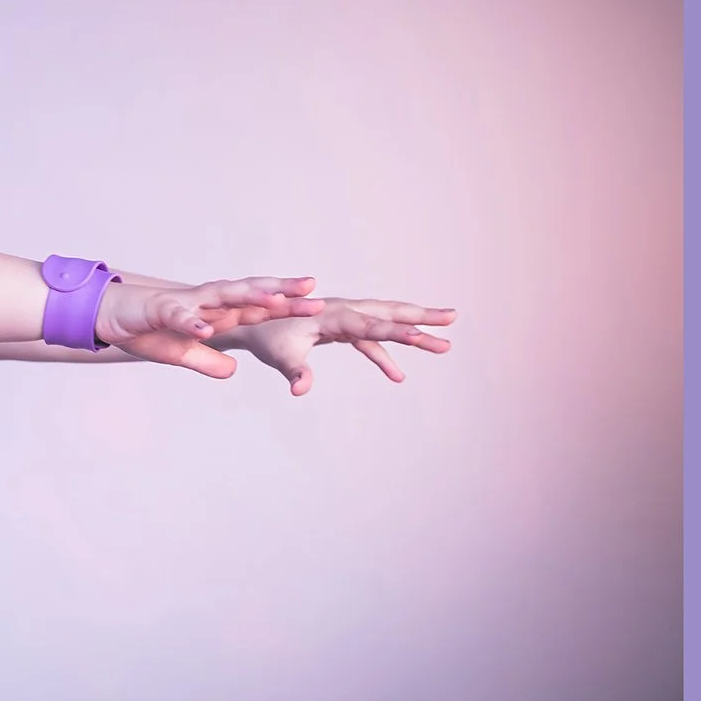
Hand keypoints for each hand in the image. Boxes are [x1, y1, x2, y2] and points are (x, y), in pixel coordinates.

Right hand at [95, 276, 323, 377]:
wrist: (110, 316)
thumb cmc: (148, 331)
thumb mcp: (181, 353)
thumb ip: (208, 361)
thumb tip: (233, 371)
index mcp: (216, 313)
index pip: (259, 308)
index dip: (288, 306)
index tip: (318, 304)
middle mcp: (207, 302)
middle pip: (250, 294)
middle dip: (281, 292)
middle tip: (313, 290)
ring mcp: (185, 303)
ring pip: (222, 297)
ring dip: (248, 298)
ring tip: (275, 301)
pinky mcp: (160, 311)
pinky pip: (179, 318)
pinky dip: (192, 323)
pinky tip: (205, 329)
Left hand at [231, 297, 456, 394]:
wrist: (246, 322)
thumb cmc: (262, 336)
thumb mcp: (277, 355)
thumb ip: (294, 370)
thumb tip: (302, 390)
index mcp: (330, 314)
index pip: (371, 325)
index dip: (399, 332)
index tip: (427, 337)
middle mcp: (340, 310)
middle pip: (387, 312)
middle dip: (421, 316)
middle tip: (454, 317)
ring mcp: (341, 318)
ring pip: (383, 322)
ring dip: (412, 331)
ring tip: (444, 343)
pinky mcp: (337, 328)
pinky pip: (367, 341)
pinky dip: (383, 355)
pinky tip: (398, 377)